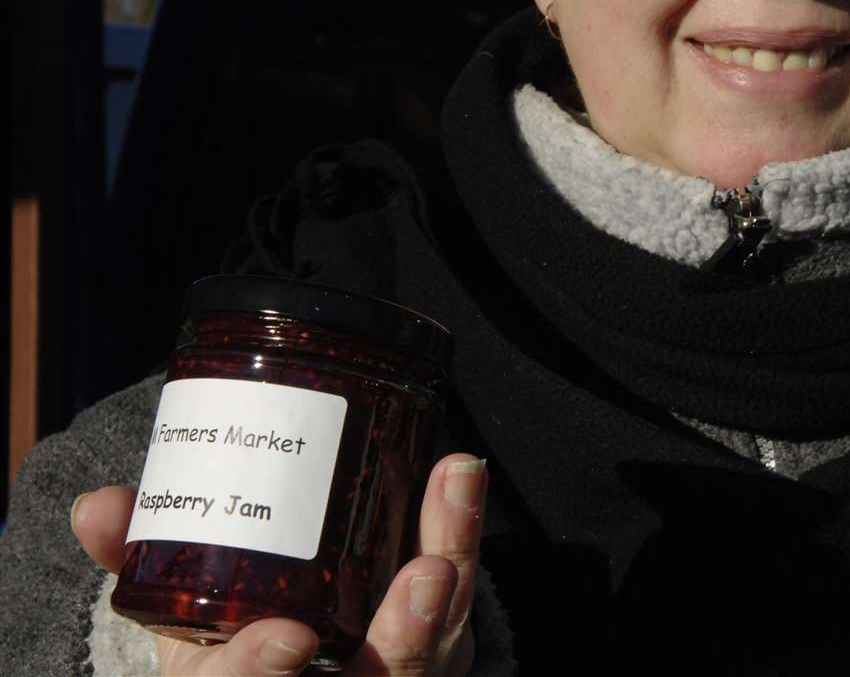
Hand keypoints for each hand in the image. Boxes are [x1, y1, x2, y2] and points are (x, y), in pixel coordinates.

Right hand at [72, 453, 487, 675]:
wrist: (278, 667)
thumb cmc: (227, 642)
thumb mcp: (174, 616)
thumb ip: (133, 555)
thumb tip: (94, 507)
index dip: (259, 675)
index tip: (287, 638)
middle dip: (402, 641)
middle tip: (425, 577)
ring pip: (433, 646)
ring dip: (448, 575)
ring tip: (454, 498)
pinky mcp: (432, 649)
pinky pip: (455, 608)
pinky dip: (458, 545)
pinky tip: (462, 484)